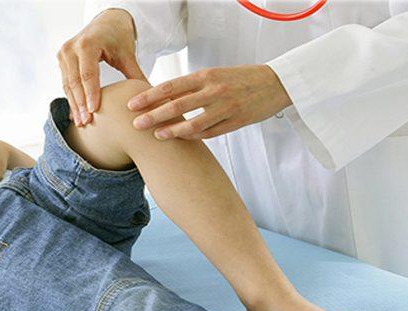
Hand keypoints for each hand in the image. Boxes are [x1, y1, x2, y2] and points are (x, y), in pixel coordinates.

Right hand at [57, 8, 146, 126]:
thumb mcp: (128, 55)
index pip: (87, 74)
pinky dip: (71, 98)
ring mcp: (64, 53)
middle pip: (74, 81)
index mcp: (87, 44)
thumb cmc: (118, 36)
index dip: (90, 94)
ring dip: (74, 105)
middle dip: (80, 104)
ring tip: (81, 122)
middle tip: (86, 122)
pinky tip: (76, 113)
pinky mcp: (62, 60)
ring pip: (67, 84)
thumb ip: (135, 75)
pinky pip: (66, 82)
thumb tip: (148, 97)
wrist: (107, 21)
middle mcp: (71, 48)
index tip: (93, 112)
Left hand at [127, 65, 291, 139]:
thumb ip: (191, 85)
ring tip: (156, 135)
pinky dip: (193, 137)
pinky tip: (180, 138)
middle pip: (178, 105)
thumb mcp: (214, 75)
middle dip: (154, 116)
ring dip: (172, 131)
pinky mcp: (236, 122)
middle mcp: (214, 90)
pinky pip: (209, 133)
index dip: (149, 97)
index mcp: (206, 75)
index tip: (132, 105)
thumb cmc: (239, 78)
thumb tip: (161, 96)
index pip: (171, 86)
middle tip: (136, 124)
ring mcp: (226, 107)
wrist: (276, 83)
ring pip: (193, 123)